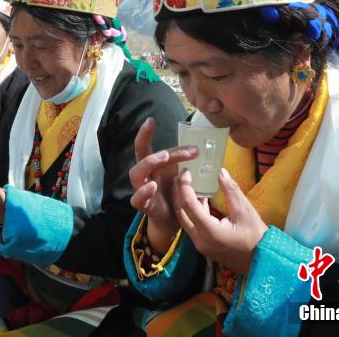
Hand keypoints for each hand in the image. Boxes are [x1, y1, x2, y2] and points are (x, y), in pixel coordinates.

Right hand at [128, 118, 199, 251]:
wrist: (172, 220)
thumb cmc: (175, 192)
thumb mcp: (181, 174)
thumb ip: (185, 161)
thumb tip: (202, 146)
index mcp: (153, 164)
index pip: (145, 145)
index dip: (145, 132)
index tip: (151, 119)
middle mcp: (145, 174)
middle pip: (141, 155)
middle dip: (149, 144)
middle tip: (168, 147)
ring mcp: (142, 189)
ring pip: (136, 173)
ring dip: (149, 163)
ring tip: (163, 157)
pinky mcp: (145, 205)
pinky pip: (137, 198)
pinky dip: (143, 192)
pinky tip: (153, 187)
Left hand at [171, 168, 267, 274]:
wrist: (263, 262)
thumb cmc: (256, 238)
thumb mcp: (245, 211)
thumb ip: (231, 191)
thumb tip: (221, 172)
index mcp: (209, 231)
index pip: (189, 204)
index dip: (185, 186)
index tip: (186, 171)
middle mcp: (200, 240)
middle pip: (181, 212)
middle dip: (178, 192)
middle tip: (180, 175)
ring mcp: (200, 244)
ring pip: (185, 219)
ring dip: (184, 202)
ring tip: (187, 183)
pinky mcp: (204, 245)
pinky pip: (192, 226)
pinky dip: (192, 211)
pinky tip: (199, 198)